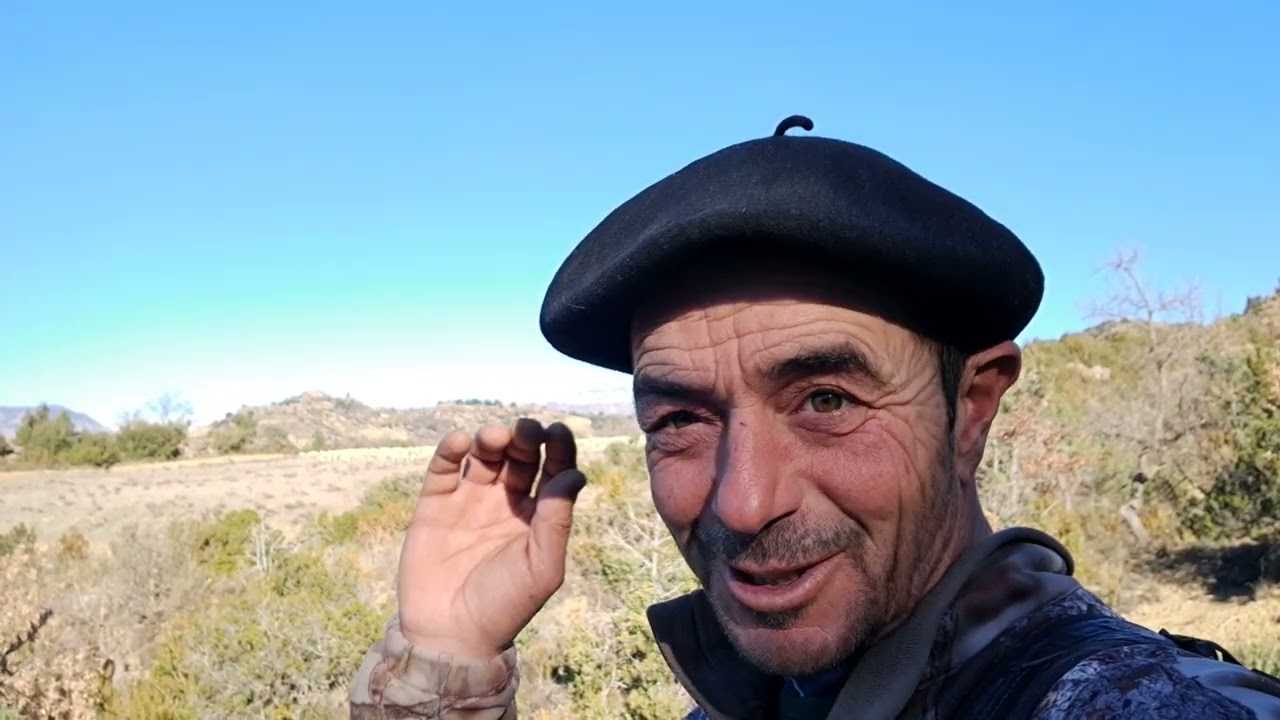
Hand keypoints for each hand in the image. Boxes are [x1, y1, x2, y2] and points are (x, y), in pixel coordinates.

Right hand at [395, 419, 586, 659]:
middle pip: (519, 456)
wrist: (451, 635)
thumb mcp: (541, 566)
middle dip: (525, 438)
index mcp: (536, 516)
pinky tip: (460, 443)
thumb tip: (576, 475)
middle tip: (526, 430)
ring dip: (491, 438)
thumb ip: (557, 520)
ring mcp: (468, 501)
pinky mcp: (435, 505)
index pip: (552, 470)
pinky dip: (450, 450)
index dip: (557, 448)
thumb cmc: (504, 605)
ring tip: (494, 437)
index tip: (558, 431)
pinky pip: (443, 469)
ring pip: (483, 456)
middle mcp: (504, 503)